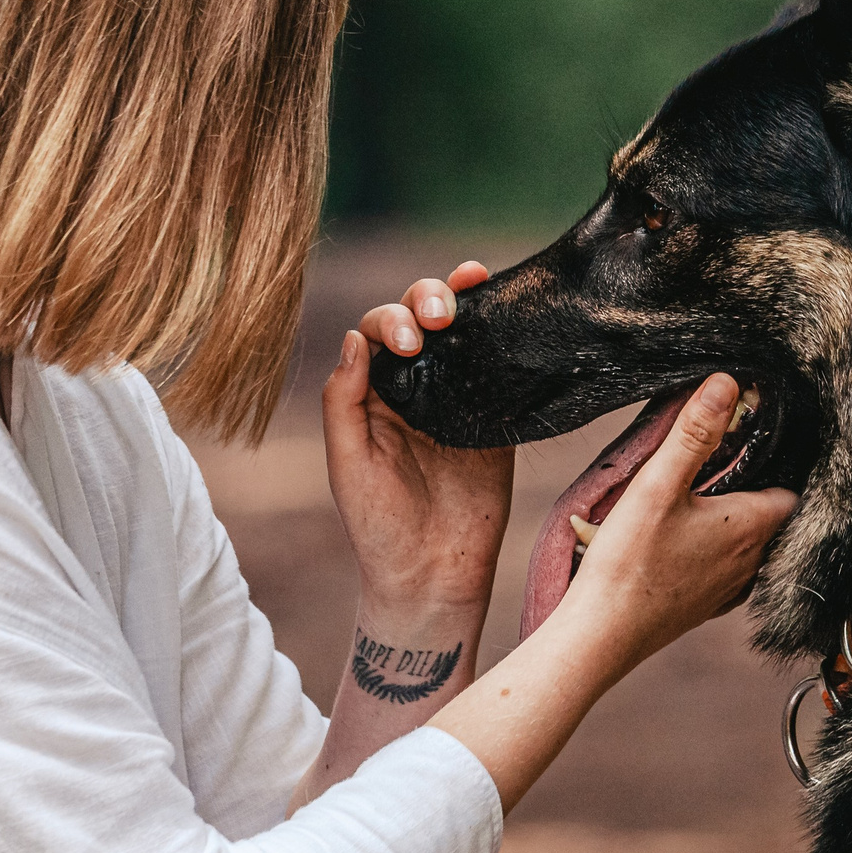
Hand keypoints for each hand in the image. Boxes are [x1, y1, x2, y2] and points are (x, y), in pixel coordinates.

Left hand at [323, 264, 511, 610]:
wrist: (435, 573)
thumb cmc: (379, 524)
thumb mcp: (349, 462)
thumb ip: (345, 401)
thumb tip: (356, 337)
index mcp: (371, 394)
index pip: (378, 333)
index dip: (393, 321)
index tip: (412, 343)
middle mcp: (412, 387)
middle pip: (419, 319)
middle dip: (427, 299)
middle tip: (441, 315)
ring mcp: (456, 397)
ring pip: (460, 332)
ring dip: (464, 299)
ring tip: (472, 279)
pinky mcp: (495, 416)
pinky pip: (498, 366)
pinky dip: (501, 334)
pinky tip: (506, 307)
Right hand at [554, 373, 796, 672]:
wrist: (601, 635)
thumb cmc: (629, 563)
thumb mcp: (657, 485)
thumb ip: (693, 433)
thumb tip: (726, 384)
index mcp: (750, 527)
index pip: (789, 489)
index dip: (774, 465)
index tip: (746, 447)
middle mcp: (751, 562)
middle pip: (769, 516)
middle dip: (747, 490)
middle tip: (713, 468)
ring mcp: (729, 591)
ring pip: (747, 546)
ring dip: (729, 524)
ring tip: (694, 502)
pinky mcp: (704, 609)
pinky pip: (724, 573)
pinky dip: (711, 555)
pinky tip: (679, 545)